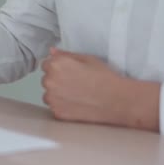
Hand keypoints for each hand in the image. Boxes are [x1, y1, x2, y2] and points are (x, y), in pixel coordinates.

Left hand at [41, 48, 159, 130]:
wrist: (117, 100)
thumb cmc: (105, 77)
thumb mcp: (87, 59)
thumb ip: (66, 55)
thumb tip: (52, 52)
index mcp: (56, 65)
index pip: (46, 64)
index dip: (58, 67)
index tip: (69, 72)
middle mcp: (49, 81)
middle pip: (46, 79)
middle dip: (57, 80)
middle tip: (76, 83)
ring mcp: (52, 98)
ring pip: (49, 94)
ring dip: (57, 94)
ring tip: (77, 94)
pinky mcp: (57, 112)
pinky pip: (54, 107)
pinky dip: (62, 106)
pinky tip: (77, 104)